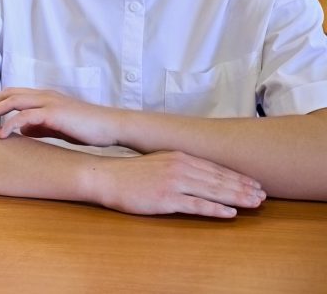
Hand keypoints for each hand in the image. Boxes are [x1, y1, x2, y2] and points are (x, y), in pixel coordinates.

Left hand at [0, 88, 120, 146]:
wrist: (110, 127)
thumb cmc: (86, 127)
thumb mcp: (57, 126)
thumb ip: (38, 126)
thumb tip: (20, 131)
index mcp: (44, 97)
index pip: (12, 93)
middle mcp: (44, 95)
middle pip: (7, 93)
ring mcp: (49, 102)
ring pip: (13, 101)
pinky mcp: (55, 113)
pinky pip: (26, 116)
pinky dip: (10, 124)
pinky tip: (1, 135)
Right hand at [89, 151, 265, 217]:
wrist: (106, 177)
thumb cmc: (131, 173)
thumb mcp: (159, 162)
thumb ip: (180, 165)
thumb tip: (200, 173)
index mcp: (179, 156)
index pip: (216, 168)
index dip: (238, 176)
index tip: (254, 184)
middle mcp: (180, 167)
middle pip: (219, 179)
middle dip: (243, 187)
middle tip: (262, 195)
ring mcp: (174, 183)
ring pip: (213, 191)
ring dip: (237, 198)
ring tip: (254, 203)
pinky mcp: (166, 198)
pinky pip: (197, 205)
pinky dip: (216, 209)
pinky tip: (230, 213)